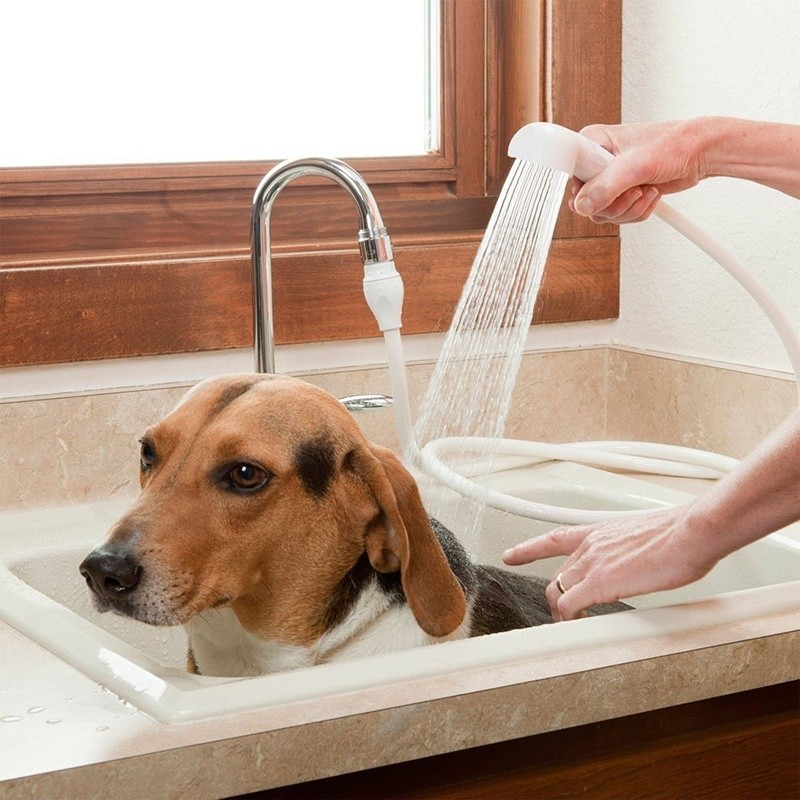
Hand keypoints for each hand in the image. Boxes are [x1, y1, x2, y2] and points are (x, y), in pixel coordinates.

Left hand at [502, 505, 715, 620]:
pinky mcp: (600, 583)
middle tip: (563, 616)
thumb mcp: (647, 537)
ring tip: (570, 628)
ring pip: (558, 591)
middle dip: (556, 597)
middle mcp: (591, 545)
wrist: (692, 532)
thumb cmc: (682, 534)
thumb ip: (635, 551)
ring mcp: (593, 563)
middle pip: (557, 576)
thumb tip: (646, 563)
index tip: (511, 555)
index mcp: (600, 532)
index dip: (529, 549)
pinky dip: (568, 620)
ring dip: (561, 613)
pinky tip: (574, 629)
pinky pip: (570, 606)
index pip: (554, 538)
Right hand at [570, 120, 707, 223]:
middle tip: (633, 190)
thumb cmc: (674, 145)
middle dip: (612, 204)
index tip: (607, 185)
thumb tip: (583, 206)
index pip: (568, 173)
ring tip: (646, 190)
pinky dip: (635, 212)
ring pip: (600, 212)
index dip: (583, 187)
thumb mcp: (637, 165)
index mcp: (592, 143)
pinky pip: (615, 215)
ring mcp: (607, 178)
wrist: (700, 153)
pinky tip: (649, 195)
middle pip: (583, 200)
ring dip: (627, 209)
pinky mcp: (620, 192)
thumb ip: (607, 186)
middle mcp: (595, 162)